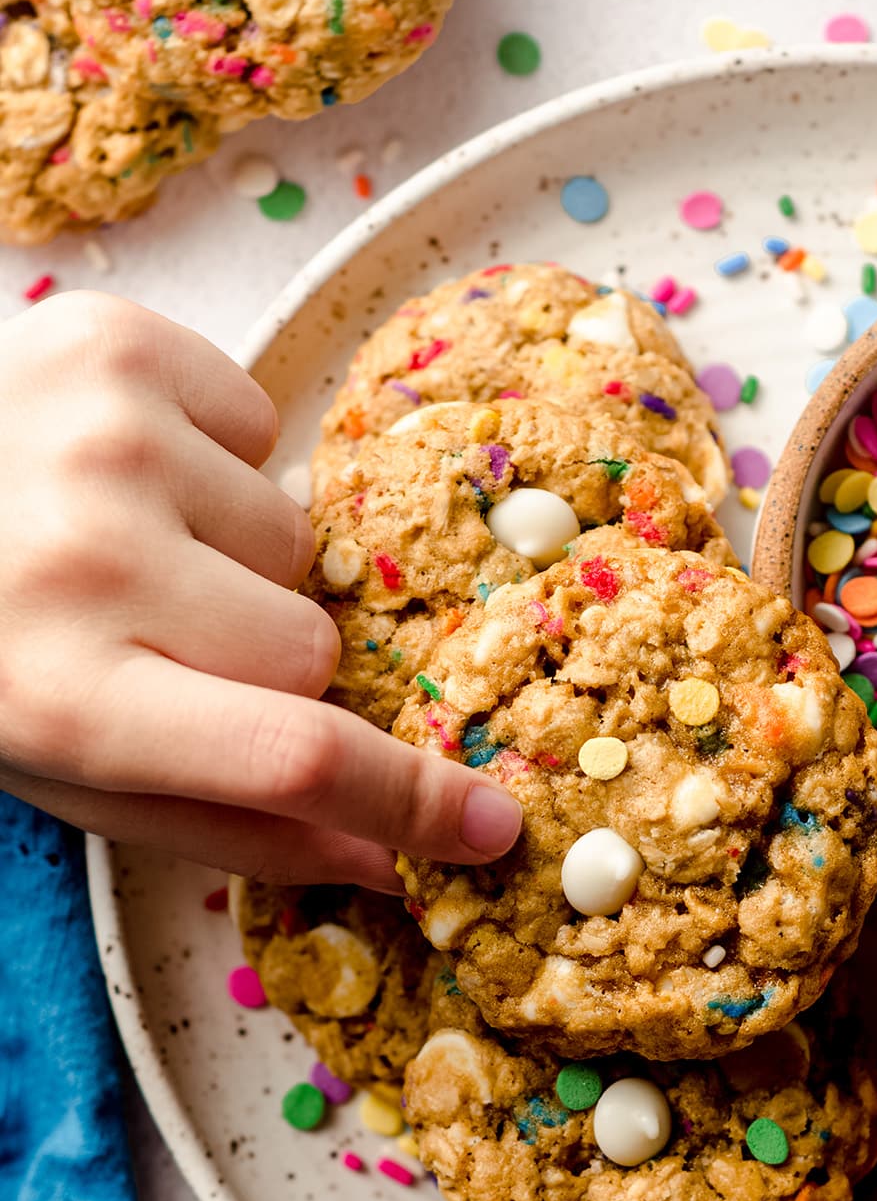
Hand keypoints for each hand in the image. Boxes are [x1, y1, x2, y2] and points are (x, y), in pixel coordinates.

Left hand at [0, 293, 522, 888]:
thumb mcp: (59, 771)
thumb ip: (224, 824)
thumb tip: (383, 855)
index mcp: (65, 701)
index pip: (297, 759)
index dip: (412, 798)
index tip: (492, 821)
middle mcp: (88, 566)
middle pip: (310, 645)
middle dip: (267, 657)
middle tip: (165, 636)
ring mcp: (111, 441)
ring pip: (293, 538)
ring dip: (235, 555)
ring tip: (125, 540)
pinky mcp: (120, 345)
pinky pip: (262, 427)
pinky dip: (214, 460)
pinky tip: (123, 468)